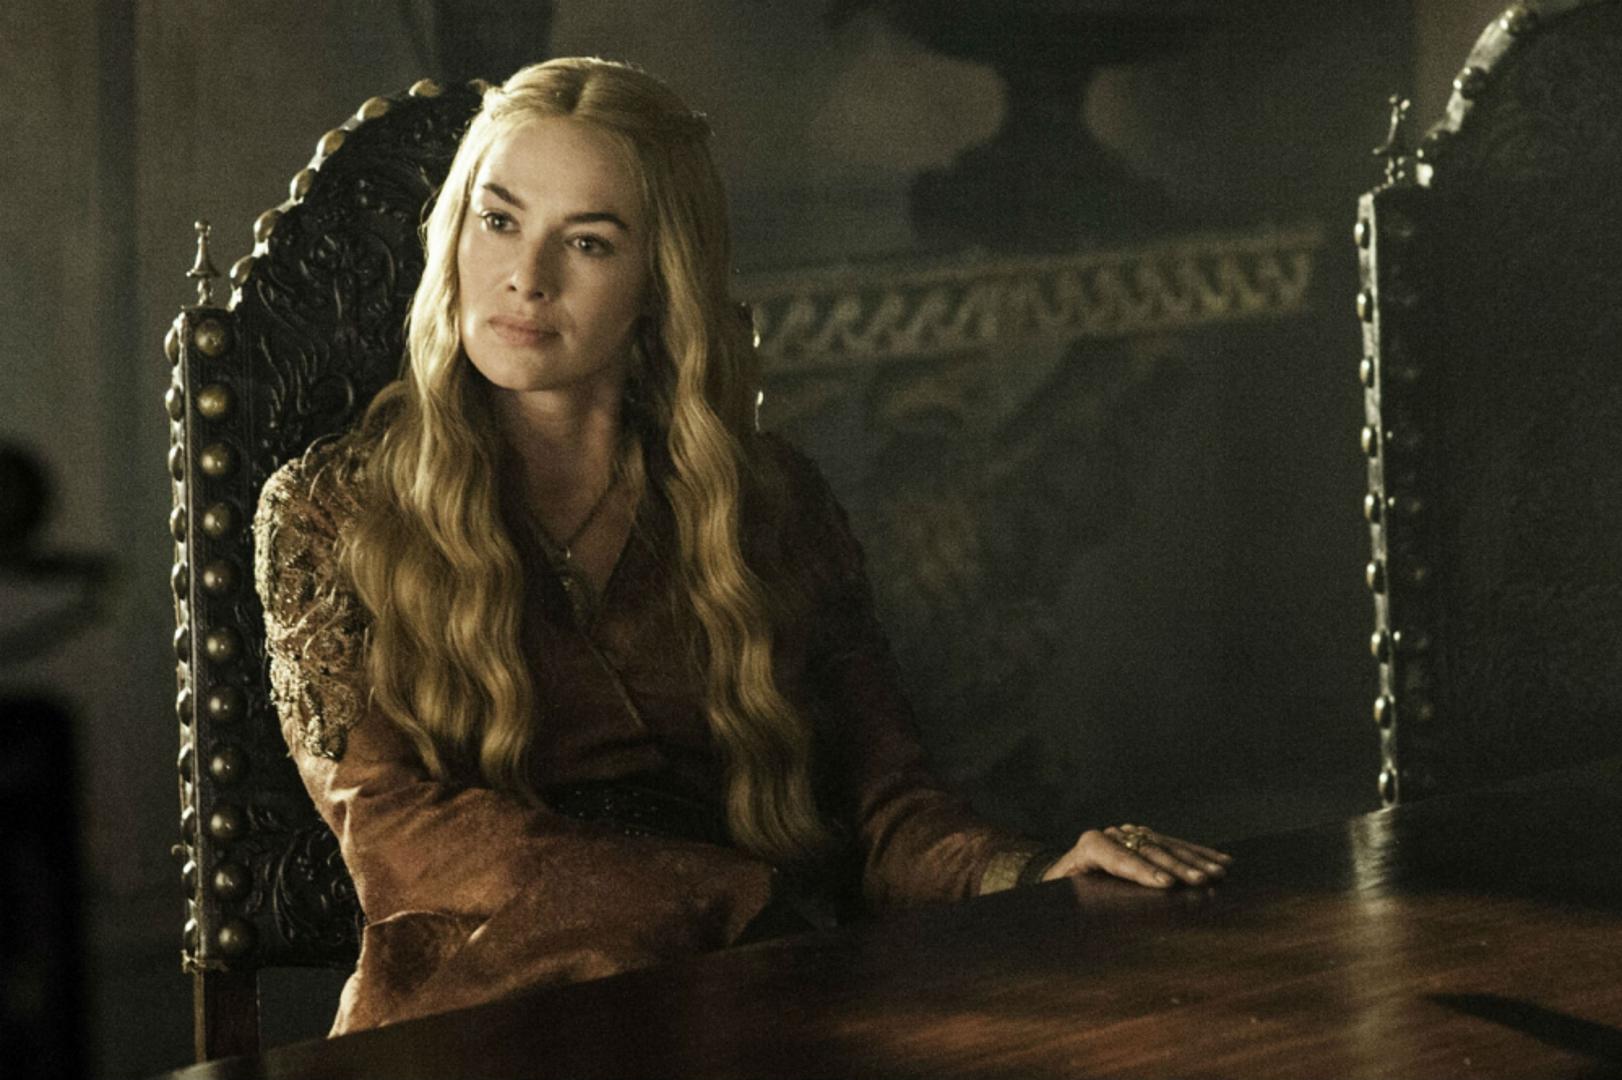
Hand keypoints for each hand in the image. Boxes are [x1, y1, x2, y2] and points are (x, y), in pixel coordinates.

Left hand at [1041, 824, 1231, 887]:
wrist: (1064, 877)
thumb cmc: (1064, 895)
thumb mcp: (1065, 898)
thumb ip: (1079, 904)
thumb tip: (1098, 925)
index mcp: (1090, 847)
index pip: (1118, 857)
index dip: (1143, 871)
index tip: (1166, 885)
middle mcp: (1112, 835)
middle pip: (1147, 850)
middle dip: (1176, 866)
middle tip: (1201, 881)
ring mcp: (1131, 834)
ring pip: (1166, 845)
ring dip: (1195, 860)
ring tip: (1218, 873)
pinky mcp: (1146, 838)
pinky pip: (1174, 845)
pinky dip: (1198, 854)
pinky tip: (1220, 860)